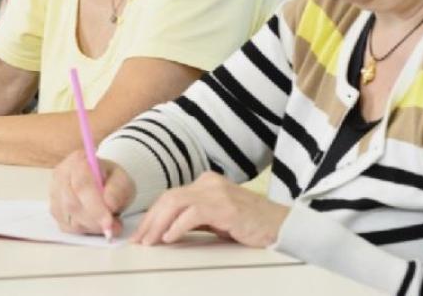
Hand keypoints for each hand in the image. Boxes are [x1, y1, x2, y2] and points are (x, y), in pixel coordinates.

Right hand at [50, 150, 134, 237]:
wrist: (104, 185)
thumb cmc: (112, 181)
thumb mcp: (123, 181)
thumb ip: (118, 190)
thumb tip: (109, 204)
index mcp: (78, 160)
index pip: (81, 185)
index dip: (94, 206)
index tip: (108, 221)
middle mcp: (61, 175)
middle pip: (72, 203)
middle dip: (94, 220)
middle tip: (112, 227)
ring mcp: (55, 193)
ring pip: (69, 218)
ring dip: (92, 226)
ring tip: (108, 223)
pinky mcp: (55, 210)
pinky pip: (67, 227)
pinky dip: (85, 230)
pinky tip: (96, 223)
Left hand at [133, 172, 289, 247]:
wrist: (282, 225)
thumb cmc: (251, 224)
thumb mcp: (217, 219)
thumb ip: (194, 219)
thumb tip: (165, 230)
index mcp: (205, 183)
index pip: (170, 196)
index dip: (153, 215)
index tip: (142, 232)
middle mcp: (208, 183)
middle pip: (169, 198)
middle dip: (150, 220)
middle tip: (139, 239)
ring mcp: (216, 192)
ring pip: (175, 203)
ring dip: (158, 223)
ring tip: (150, 241)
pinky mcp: (224, 205)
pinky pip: (192, 213)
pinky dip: (177, 226)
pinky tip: (169, 237)